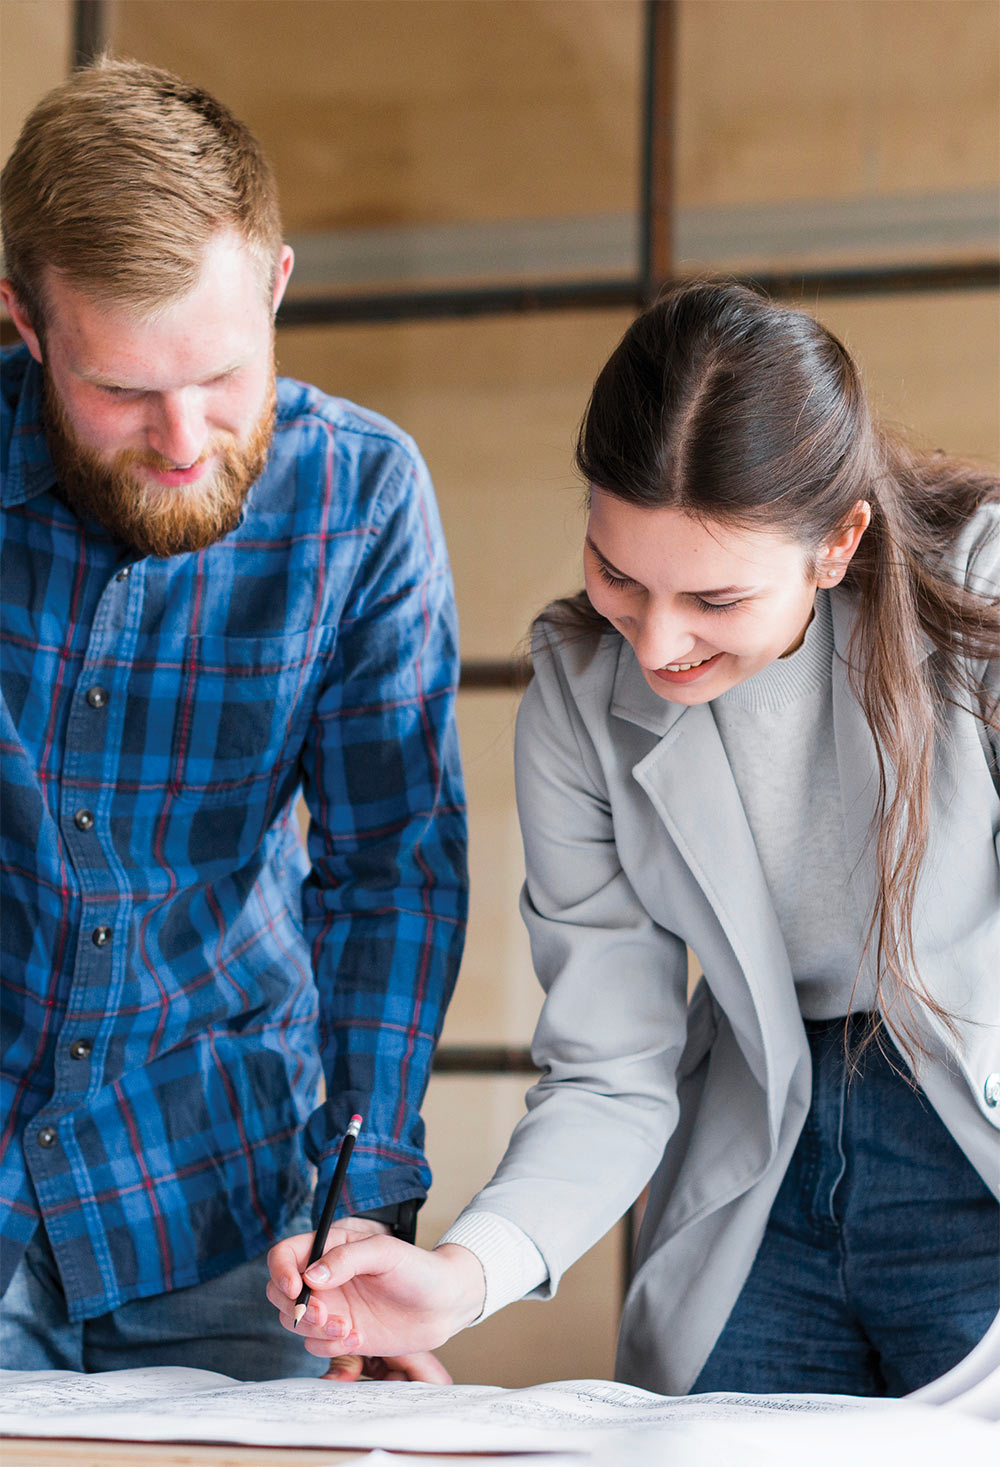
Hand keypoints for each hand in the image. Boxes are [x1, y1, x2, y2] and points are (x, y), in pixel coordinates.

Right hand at [265, 1222, 485, 1367]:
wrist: (444, 1304)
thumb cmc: (418, 1269)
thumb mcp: (386, 1253)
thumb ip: (348, 1258)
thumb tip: (311, 1275)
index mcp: (330, 1248)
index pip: (285, 1255)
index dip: (281, 1271)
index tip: (296, 1289)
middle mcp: (324, 1278)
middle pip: (279, 1292)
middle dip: (296, 1309)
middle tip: (326, 1316)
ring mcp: (331, 1307)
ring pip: (295, 1322)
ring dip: (316, 1331)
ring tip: (349, 1329)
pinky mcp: (341, 1333)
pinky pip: (316, 1345)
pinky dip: (330, 1347)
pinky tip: (359, 1338)